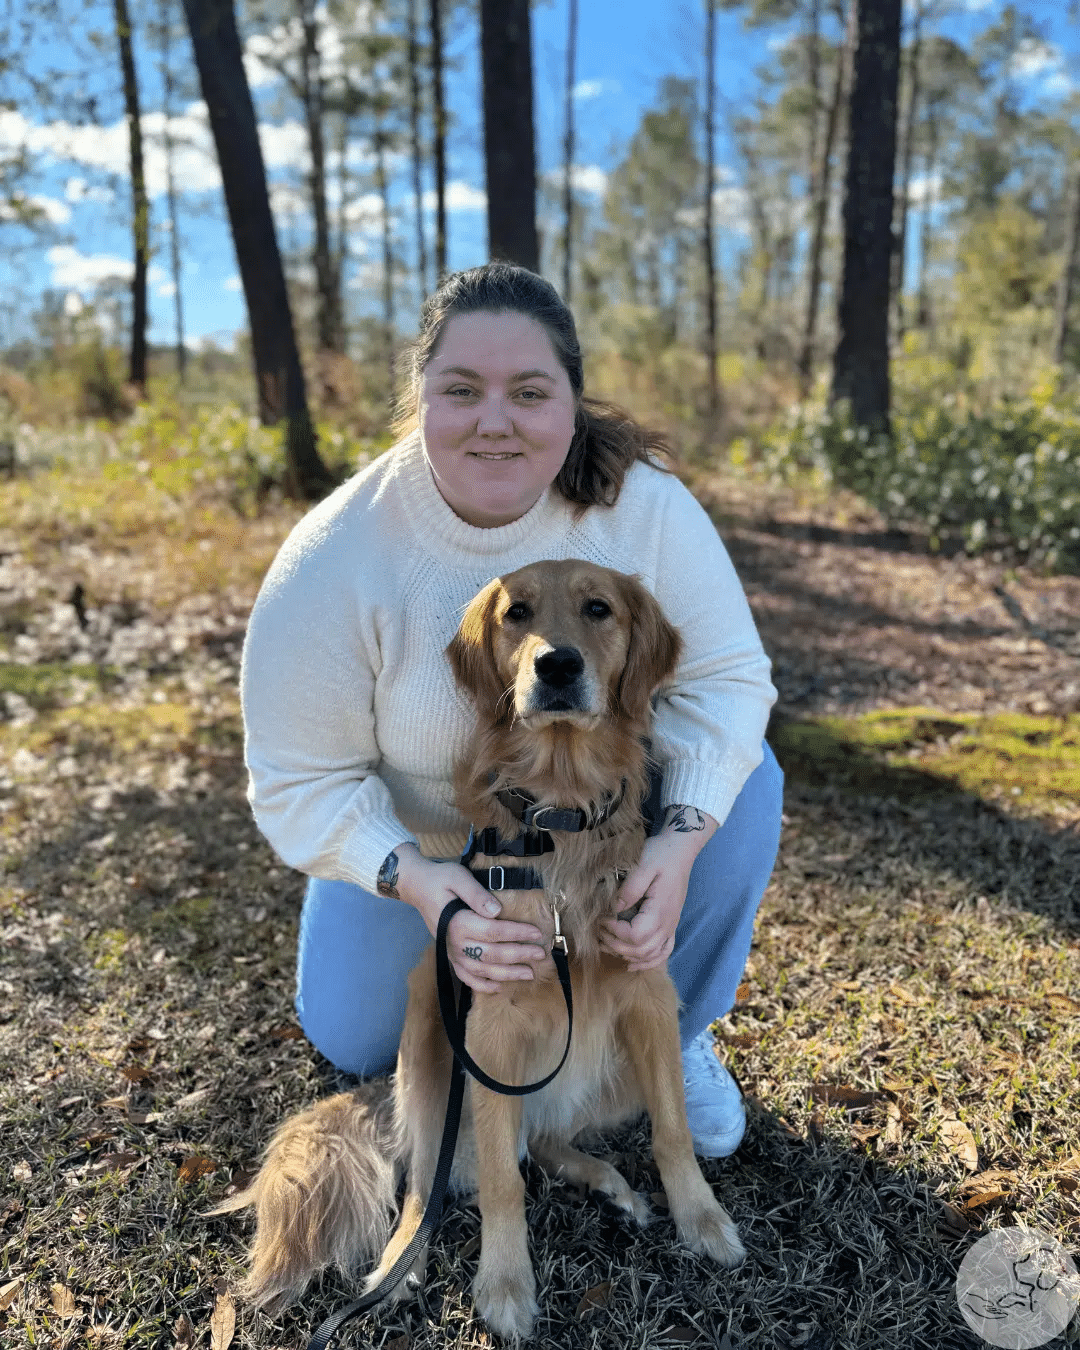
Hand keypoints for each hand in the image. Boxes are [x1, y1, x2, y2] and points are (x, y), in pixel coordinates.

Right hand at [394, 844, 547, 993]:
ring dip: (506, 974)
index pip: (494, 931)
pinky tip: (498, 987)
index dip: (517, 933)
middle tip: (540, 955)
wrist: (417, 887)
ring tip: (528, 974)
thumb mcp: (458, 877)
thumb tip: (497, 910)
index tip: (537, 933)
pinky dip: (482, 985)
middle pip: (492, 954)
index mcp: (458, 922)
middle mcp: (455, 942)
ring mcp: (452, 952)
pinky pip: (466, 977)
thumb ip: (477, 894)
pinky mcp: (450, 956)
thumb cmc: (440, 879)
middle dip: (519, 956)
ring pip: (482, 970)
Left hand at [599, 806, 717, 971]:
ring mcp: (670, 926)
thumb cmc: (662, 854)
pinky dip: (648, 962)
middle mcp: (667, 923)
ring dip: (626, 955)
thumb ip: (630, 889)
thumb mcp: (644, 865)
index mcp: (660, 910)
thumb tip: (614, 908)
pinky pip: (663, 952)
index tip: (601, 918)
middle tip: (597, 930)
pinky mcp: (670, 924)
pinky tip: (632, 964)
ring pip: (650, 955)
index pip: (635, 935)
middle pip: (640, 950)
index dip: (614, 931)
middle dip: (615, 944)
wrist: (680, 850)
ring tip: (606, 944)